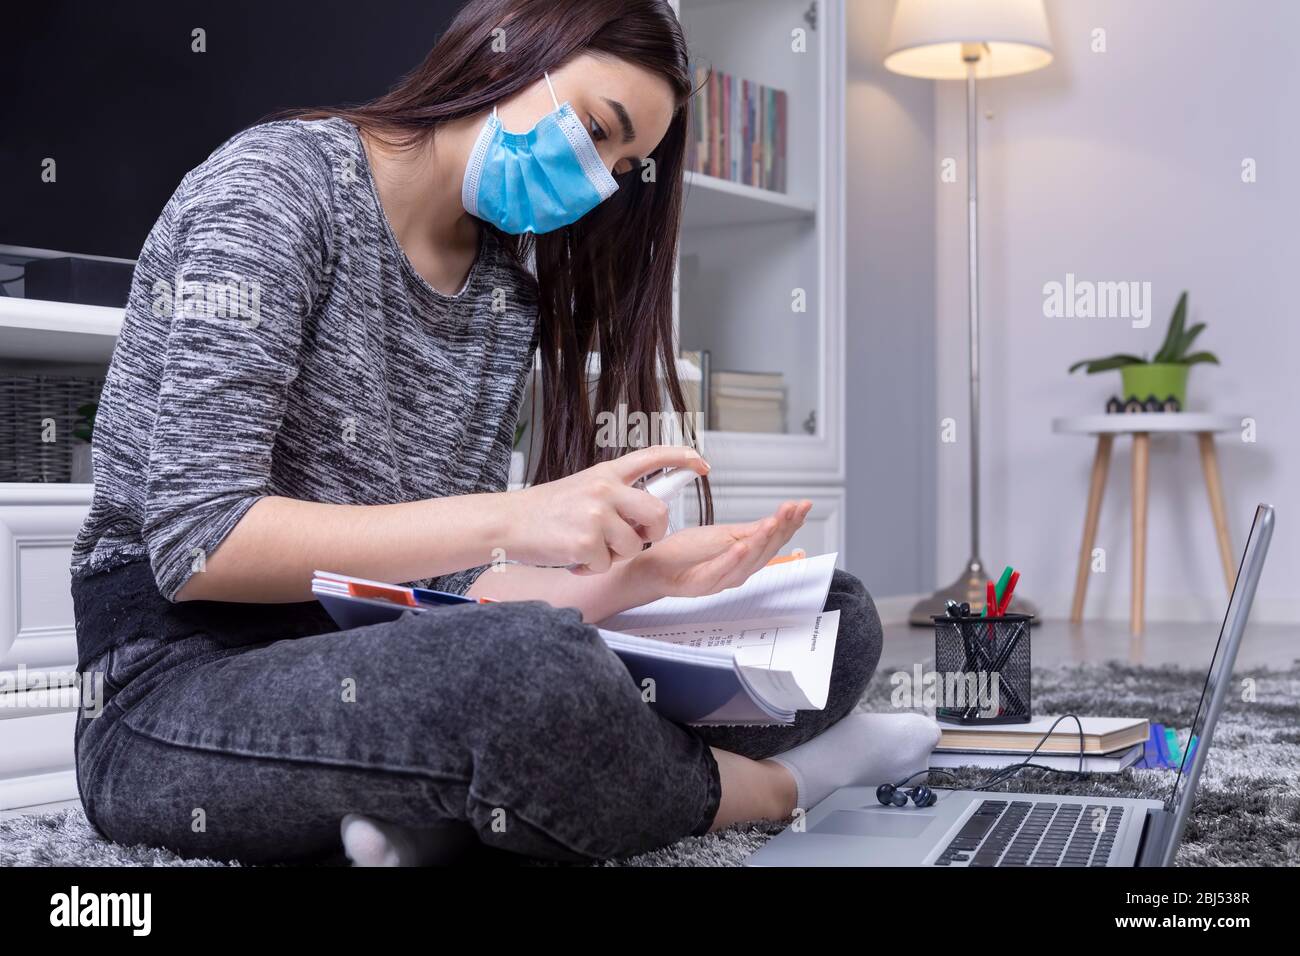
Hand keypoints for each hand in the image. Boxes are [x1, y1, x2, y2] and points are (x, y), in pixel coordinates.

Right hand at [502, 445, 709, 572]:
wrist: (508, 521)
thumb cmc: (546, 511)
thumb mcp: (584, 488)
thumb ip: (615, 496)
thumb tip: (647, 516)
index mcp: (606, 473)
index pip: (652, 457)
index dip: (682, 458)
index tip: (701, 465)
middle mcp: (605, 489)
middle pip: (658, 514)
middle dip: (652, 532)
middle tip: (631, 539)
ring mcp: (596, 515)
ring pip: (634, 546)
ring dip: (615, 555)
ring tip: (588, 547)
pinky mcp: (586, 542)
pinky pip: (607, 565)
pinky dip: (591, 568)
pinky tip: (573, 557)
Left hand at [627, 500, 811, 599]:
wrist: (655, 566)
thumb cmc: (686, 552)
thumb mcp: (723, 535)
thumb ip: (750, 531)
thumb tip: (777, 520)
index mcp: (745, 558)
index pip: (774, 540)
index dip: (791, 523)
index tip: (803, 505)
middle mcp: (738, 570)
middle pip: (767, 551)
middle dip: (782, 528)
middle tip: (793, 509)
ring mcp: (721, 578)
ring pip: (748, 561)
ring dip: (762, 541)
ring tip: (774, 522)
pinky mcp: (702, 583)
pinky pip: (721, 571)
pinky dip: (733, 559)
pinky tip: (742, 545)